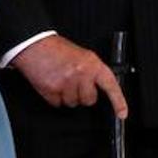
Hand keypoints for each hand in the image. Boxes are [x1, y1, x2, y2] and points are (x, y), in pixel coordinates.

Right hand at [11, 35, 128, 118]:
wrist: (35, 44)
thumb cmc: (56, 49)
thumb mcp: (80, 55)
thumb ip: (91, 71)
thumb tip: (97, 86)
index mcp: (92, 63)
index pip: (110, 84)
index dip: (118, 101)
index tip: (122, 113)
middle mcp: (82, 73)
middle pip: (89, 100)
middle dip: (82, 94)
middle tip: (73, 81)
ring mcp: (67, 83)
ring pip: (73, 103)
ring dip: (67, 95)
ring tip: (60, 79)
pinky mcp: (52, 90)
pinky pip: (58, 104)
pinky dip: (54, 97)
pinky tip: (52, 83)